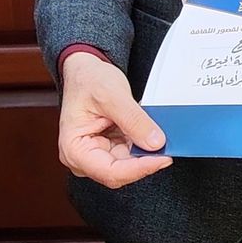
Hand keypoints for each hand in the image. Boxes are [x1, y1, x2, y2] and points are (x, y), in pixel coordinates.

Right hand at [58, 52, 172, 187]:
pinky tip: (150, 134)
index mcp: (74, 149)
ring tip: (158, 136)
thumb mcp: (113, 95)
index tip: (162, 158)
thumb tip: (155, 143)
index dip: (139, 169)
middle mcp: (82, 158)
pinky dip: (142, 146)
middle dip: (144, 161)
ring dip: (144, 153)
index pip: (110, 172)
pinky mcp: (108, 149)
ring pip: (128, 165)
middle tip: (167, 147)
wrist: (85, 70)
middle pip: (120, 172)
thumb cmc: (88, 80)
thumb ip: (134, 121)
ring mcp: (96, 155)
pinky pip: (130, 155)